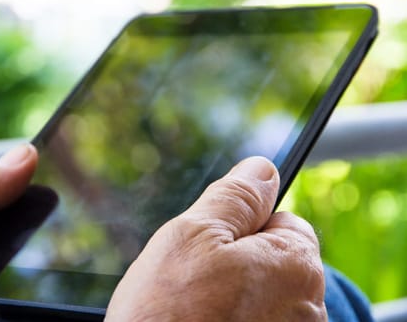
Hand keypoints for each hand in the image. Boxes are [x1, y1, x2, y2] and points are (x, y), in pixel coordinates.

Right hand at [106, 157, 325, 320]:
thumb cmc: (167, 313)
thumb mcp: (194, 235)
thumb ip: (235, 196)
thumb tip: (262, 168)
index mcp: (295, 264)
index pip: (283, 221)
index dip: (243, 226)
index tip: (215, 246)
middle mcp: (307, 307)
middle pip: (273, 261)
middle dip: (238, 261)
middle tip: (197, 280)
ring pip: (261, 296)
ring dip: (234, 295)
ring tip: (196, 309)